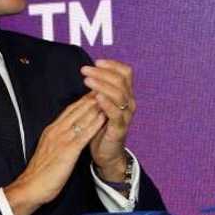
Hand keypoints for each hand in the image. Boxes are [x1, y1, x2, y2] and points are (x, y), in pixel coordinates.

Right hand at [4, 95, 105, 214]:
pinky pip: (83, 135)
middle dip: (91, 97)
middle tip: (105, 85)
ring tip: (108, 96)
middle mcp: (56, 130)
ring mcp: (62, 139)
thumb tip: (65, 130)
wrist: (30, 186)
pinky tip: (104, 118)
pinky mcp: (67, 151)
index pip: (69, 110)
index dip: (83, 100)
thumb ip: (56, 138)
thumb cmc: (40, 171)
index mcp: (52, 130)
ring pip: (81, 118)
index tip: (95, 90)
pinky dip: (94, 125)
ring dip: (95, 106)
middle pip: (76, 110)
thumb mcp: (48, 149)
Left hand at [80, 59, 135, 180]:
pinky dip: (106, 103)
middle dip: (102, 73)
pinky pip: (116, 113)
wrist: (106, 153)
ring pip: (119, 94)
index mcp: (126, 95)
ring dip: (102, 85)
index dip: (112, 65)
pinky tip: (96, 97)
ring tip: (87, 81)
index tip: (96, 62)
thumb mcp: (102, 104)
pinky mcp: (120, 128)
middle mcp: (129, 103)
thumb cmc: (102, 127)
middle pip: (121, 80)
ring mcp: (126, 116)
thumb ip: (101, 89)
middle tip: (85, 70)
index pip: (125, 72)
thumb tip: (91, 71)